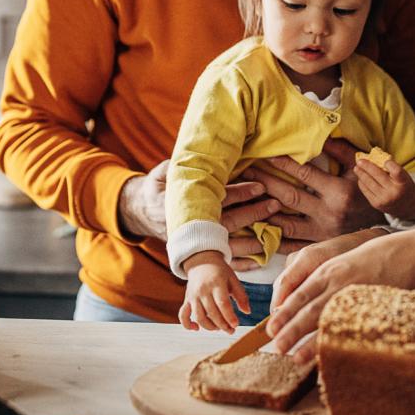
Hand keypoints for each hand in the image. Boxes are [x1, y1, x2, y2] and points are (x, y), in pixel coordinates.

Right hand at [121, 161, 283, 246]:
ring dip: (253, 240)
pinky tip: (260, 259)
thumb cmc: (157, 185)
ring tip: (277, 233)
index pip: (216, 196)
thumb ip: (182, 164)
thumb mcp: (164, 170)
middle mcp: (186, 225)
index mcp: (179, 202)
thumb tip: (203, 150)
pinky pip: (220, 262)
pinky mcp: (194, 255)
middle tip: (276, 204)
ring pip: (226, 244)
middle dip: (253, 213)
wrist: (138, 211)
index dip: (239, 192)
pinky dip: (240, 263)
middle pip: (226, 221)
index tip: (261, 185)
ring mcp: (190, 243)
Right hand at [180, 254, 244, 332]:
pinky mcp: (187, 300)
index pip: (223, 303)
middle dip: (223, 325)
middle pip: (212, 313)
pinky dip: (188, 325)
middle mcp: (203, 290)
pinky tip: (197, 329)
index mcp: (216, 283)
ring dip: (210, 327)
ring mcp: (193, 296)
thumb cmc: (220, 272)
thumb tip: (247, 311)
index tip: (236, 325)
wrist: (202, 262)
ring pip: (199, 317)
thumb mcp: (233, 279)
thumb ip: (241, 295)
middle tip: (231, 330)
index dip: (229, 316)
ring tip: (219, 328)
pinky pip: (183, 315)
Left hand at [244, 139, 382, 242]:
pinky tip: (256, 229)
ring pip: (285, 224)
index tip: (266, 154)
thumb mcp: (358, 167)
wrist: (383, 223)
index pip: (305, 175)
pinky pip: (291, 245)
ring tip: (245, 198)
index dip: (284, 164)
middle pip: (289, 197)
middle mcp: (328, 214)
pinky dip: (273, 238)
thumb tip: (320, 134)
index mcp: (339, 192)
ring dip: (263, 211)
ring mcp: (322, 233)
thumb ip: (340, 150)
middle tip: (246, 170)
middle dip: (266, 182)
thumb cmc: (367, 190)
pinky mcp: (319, 246)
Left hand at [268, 226, 414, 363]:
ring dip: (299, 334)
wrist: (406, 254)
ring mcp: (350, 290)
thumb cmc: (373, 263)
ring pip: (318, 315)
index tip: (270, 325)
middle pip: (304, 303)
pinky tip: (317, 352)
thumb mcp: (344, 267)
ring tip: (284, 351)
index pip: (298, 289)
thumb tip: (305, 311)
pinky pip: (341, 324)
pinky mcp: (365, 302)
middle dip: (286, 324)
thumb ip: (325, 284)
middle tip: (272, 342)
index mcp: (327, 269)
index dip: (283, 308)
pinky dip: (327, 339)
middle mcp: (335, 277)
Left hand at [355, 158, 414, 221]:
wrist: (408, 206)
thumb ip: (392, 168)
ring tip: (356, 168)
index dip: (390, 165)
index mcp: (404, 182)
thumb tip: (373, 158)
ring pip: (369, 183)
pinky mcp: (377, 204)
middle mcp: (394, 192)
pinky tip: (360, 178)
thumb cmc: (403, 185)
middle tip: (360, 161)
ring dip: (361, 174)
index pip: (397, 172)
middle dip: (367, 166)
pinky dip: (362, 183)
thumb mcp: (404, 177)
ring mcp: (385, 199)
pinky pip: (366, 191)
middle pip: (378, 175)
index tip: (385, 161)